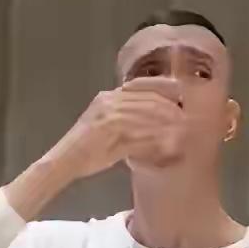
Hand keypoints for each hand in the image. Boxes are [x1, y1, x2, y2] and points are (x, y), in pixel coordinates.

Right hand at [47, 77, 185, 179]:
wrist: (63, 161)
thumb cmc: (84, 151)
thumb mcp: (106, 128)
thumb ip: (126, 121)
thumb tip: (152, 124)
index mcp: (107, 98)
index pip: (139, 85)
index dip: (162, 88)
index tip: (179, 93)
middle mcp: (108, 102)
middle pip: (146, 99)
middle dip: (168, 109)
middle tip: (185, 118)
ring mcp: (108, 117)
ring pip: (144, 115)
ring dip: (164, 123)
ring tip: (180, 132)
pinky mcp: (108, 133)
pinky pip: (137, 133)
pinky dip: (153, 139)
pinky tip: (165, 144)